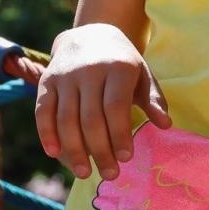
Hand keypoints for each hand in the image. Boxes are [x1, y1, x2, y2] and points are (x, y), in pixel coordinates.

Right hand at [35, 22, 172, 180]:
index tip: (126, 158)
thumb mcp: (143, 75)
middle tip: (111, 174)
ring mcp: (64, 77)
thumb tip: (166, 125)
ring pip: (66, 118)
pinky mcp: (46, 82)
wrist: (90, 35)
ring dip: (74, 150)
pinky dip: (47, 133)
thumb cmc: (122, 63)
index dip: (120, 134)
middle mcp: (88, 71)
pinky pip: (42, 111)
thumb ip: (153, 99)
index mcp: (117, 69)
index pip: (116, 106)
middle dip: (100, 150)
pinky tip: (55, 154)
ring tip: (84, 173)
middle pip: (91, 118)